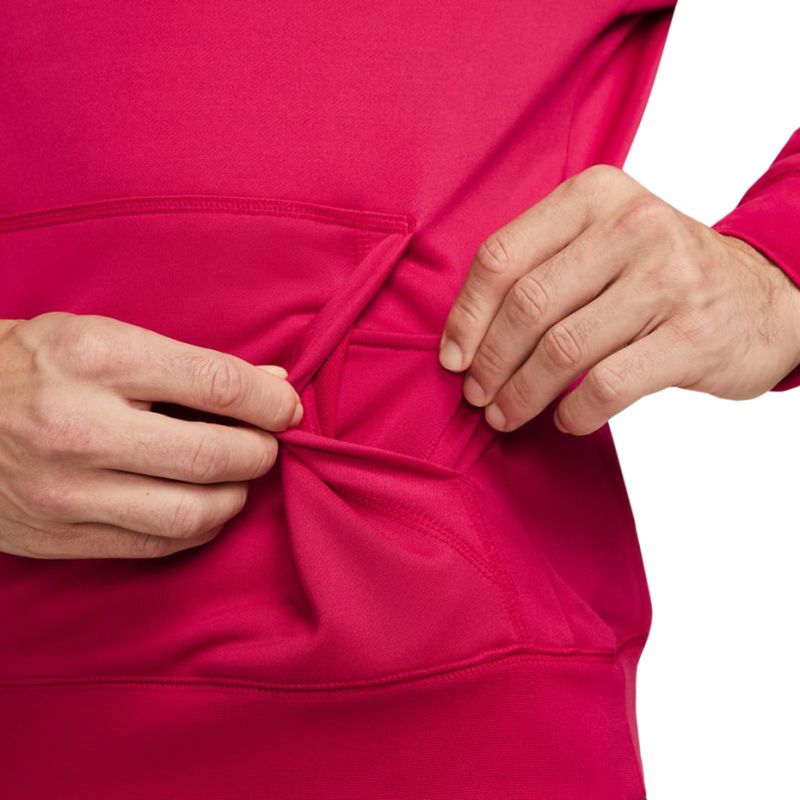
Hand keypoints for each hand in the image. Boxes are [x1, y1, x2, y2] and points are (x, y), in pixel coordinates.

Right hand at [0, 311, 302, 558]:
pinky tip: (198, 503)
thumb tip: (271, 387)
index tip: (287, 409)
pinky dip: (196, 528)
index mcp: (96, 357)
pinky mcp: (58, 537)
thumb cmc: (28, 366)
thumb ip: (188, 364)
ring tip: (235, 476)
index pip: (217, 385)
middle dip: (261, 453)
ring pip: (194, 515)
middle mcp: (80, 426)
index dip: (270, 402)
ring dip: (235, 497)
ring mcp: (66, 490)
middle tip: (265, 444)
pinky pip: (157, 547)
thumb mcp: (100, 337)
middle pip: (214, 456)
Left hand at [439, 165, 799, 434]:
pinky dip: (573, 412)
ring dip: (521, 394)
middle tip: (477, 395)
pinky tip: (564, 420)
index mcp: (594, 195)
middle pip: (527, 306)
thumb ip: (541, 266)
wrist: (764, 295)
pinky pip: (606, 386)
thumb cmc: (662, 272)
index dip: (466, 316)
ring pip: (561, 350)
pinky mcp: (692, 335)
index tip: (453, 357)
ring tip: (505, 415)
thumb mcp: (604, 238)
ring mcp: (668, 279)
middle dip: (490, 363)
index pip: (501, 257)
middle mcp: (632, 226)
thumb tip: (466, 337)